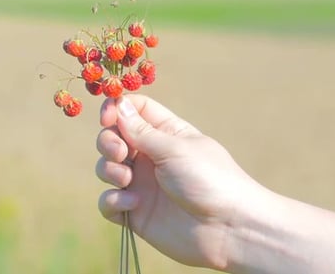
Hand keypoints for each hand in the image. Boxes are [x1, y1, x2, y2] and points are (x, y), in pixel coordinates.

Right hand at [96, 95, 262, 269]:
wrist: (228, 229)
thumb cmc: (210, 180)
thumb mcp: (174, 148)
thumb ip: (141, 130)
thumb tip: (119, 105)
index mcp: (164, 133)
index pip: (133, 111)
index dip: (117, 109)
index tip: (107, 117)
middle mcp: (150, 156)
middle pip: (113, 137)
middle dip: (108, 141)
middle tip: (120, 152)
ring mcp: (141, 184)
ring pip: (106, 168)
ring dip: (110, 170)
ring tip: (127, 179)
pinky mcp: (135, 212)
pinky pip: (108, 202)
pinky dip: (113, 200)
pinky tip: (133, 203)